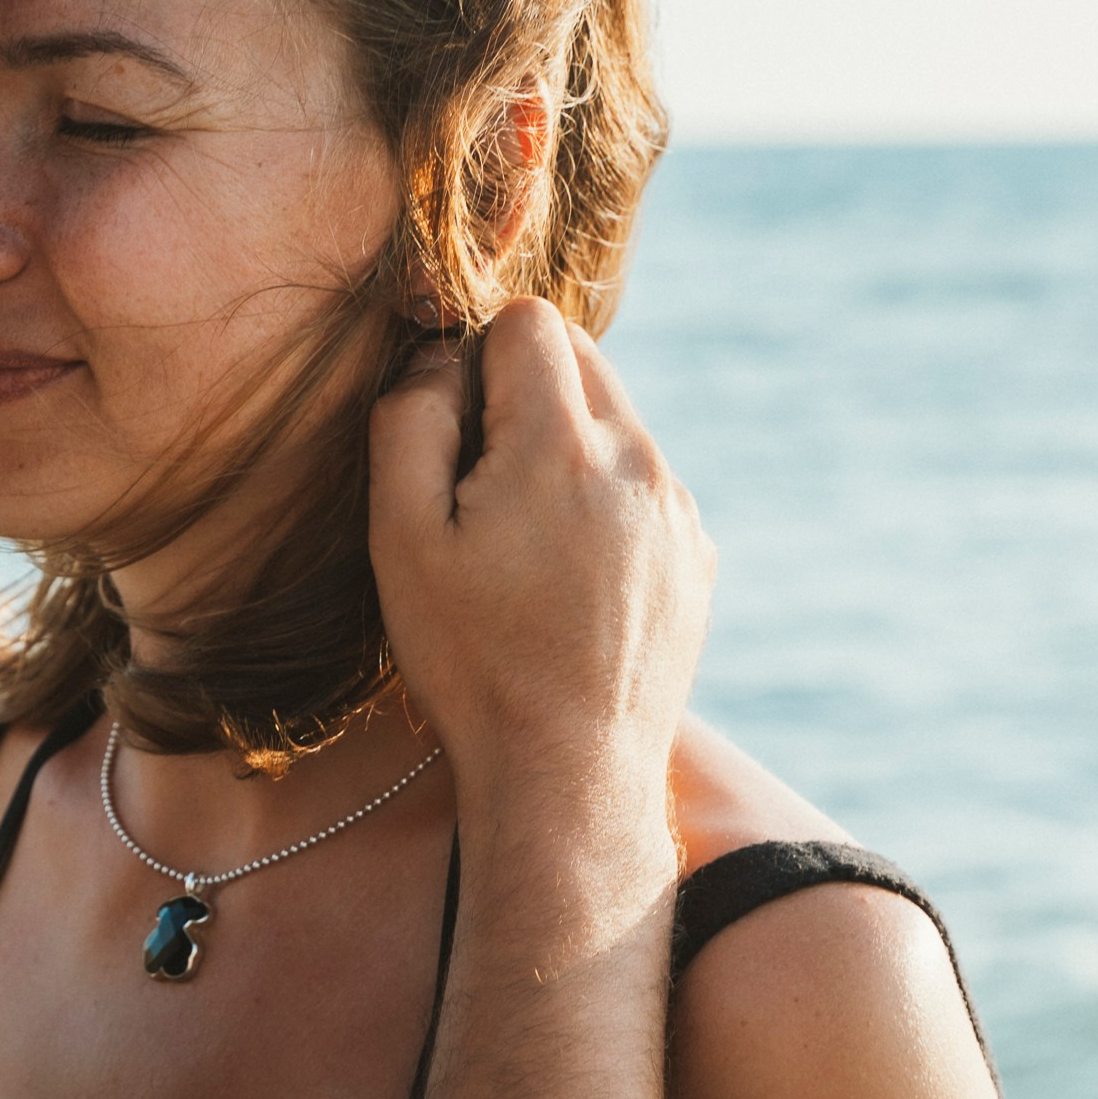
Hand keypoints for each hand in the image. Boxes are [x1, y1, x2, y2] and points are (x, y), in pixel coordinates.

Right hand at [369, 301, 712, 817]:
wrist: (569, 775)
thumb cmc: (473, 663)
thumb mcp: (401, 541)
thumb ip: (411, 422)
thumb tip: (440, 360)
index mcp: (563, 446)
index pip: (528, 323)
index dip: (476, 362)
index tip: (456, 437)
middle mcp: (639, 463)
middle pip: (581, 361)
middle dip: (524, 395)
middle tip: (481, 491)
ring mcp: (678, 513)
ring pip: (615, 428)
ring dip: (564, 456)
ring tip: (526, 552)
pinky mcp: (696, 558)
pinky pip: (644, 492)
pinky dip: (603, 510)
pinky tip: (569, 588)